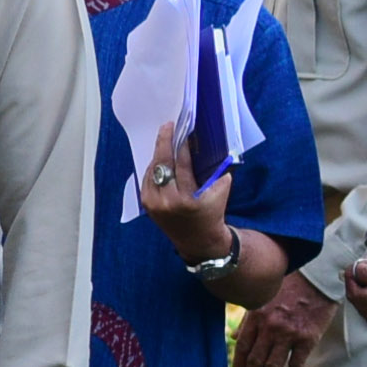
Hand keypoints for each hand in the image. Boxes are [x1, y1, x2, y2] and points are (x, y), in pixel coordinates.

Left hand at [143, 119, 236, 265]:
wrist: (198, 240)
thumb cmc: (212, 212)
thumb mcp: (220, 191)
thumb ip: (215, 171)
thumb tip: (206, 146)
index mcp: (187, 200)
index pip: (182, 166)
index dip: (182, 147)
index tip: (182, 131)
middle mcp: (167, 202)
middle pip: (163, 165)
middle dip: (164, 143)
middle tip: (167, 126)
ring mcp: (153, 204)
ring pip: (152, 171)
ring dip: (159, 155)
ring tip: (166, 139)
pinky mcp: (146, 205)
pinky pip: (148, 180)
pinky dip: (154, 168)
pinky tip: (160, 158)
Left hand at [235, 270, 338, 366]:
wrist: (315, 279)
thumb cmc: (287, 288)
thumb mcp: (262, 299)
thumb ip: (247, 320)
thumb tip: (233, 337)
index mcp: (255, 317)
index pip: (242, 348)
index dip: (238, 366)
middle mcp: (269, 328)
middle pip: (255, 361)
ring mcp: (288, 334)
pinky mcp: (307, 338)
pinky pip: (297, 363)